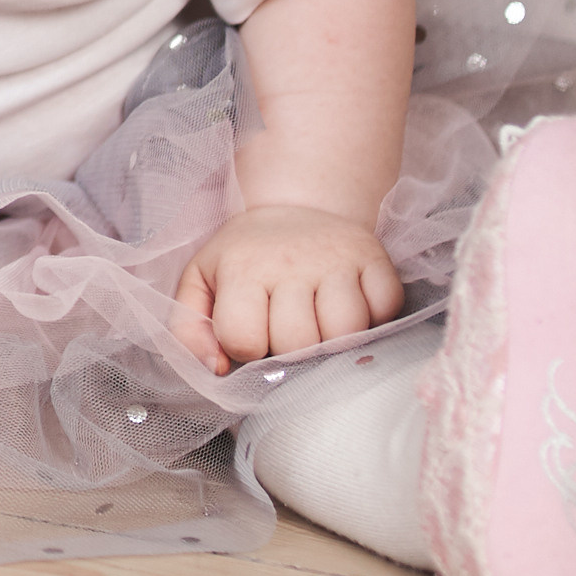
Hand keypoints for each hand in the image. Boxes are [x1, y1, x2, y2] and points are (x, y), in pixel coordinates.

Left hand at [171, 204, 404, 375]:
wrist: (295, 205)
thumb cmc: (246, 256)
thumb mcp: (200, 282)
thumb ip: (189, 330)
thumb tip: (218, 370)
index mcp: (242, 268)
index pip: (244, 339)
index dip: (246, 349)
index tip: (252, 334)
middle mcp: (291, 261)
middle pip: (298, 343)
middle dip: (290, 350)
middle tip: (287, 328)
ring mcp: (337, 259)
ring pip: (346, 332)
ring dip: (334, 340)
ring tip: (318, 321)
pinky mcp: (376, 258)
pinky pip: (386, 309)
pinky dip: (375, 318)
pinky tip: (352, 305)